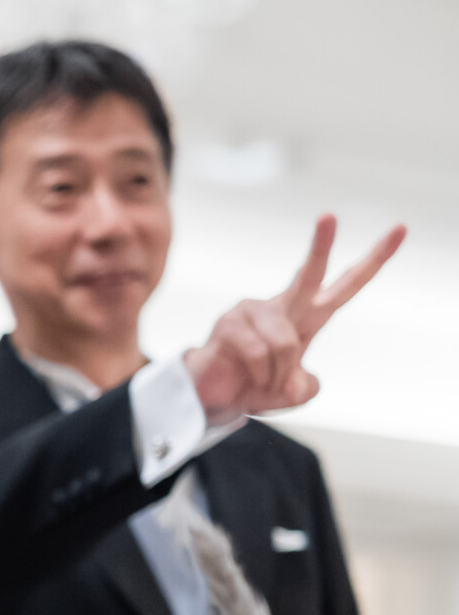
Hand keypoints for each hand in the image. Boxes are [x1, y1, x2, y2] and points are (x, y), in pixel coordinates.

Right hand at [182, 215, 403, 423]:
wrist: (213, 399)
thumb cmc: (254, 385)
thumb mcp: (293, 392)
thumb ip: (306, 387)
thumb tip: (294, 381)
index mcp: (308, 315)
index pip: (346, 284)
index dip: (375, 259)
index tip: (400, 230)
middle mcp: (283, 305)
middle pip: (309, 274)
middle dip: (320, 244)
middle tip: (328, 215)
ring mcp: (253, 311)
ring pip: (286, 343)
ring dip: (278, 374)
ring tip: (263, 382)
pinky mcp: (228, 323)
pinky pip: (259, 353)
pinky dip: (260, 376)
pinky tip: (246, 377)